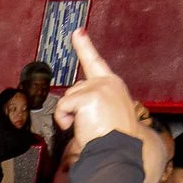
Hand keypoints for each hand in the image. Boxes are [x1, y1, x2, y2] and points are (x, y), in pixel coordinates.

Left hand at [54, 29, 167, 182]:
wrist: (119, 150)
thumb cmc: (113, 139)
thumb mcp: (107, 113)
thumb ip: (94, 101)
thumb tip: (74, 102)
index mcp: (113, 85)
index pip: (96, 62)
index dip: (85, 46)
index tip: (77, 32)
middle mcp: (108, 82)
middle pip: (75, 87)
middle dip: (73, 107)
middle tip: (89, 124)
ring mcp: (99, 87)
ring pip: (67, 97)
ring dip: (69, 115)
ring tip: (87, 127)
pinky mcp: (89, 96)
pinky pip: (63, 106)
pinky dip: (64, 118)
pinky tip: (77, 126)